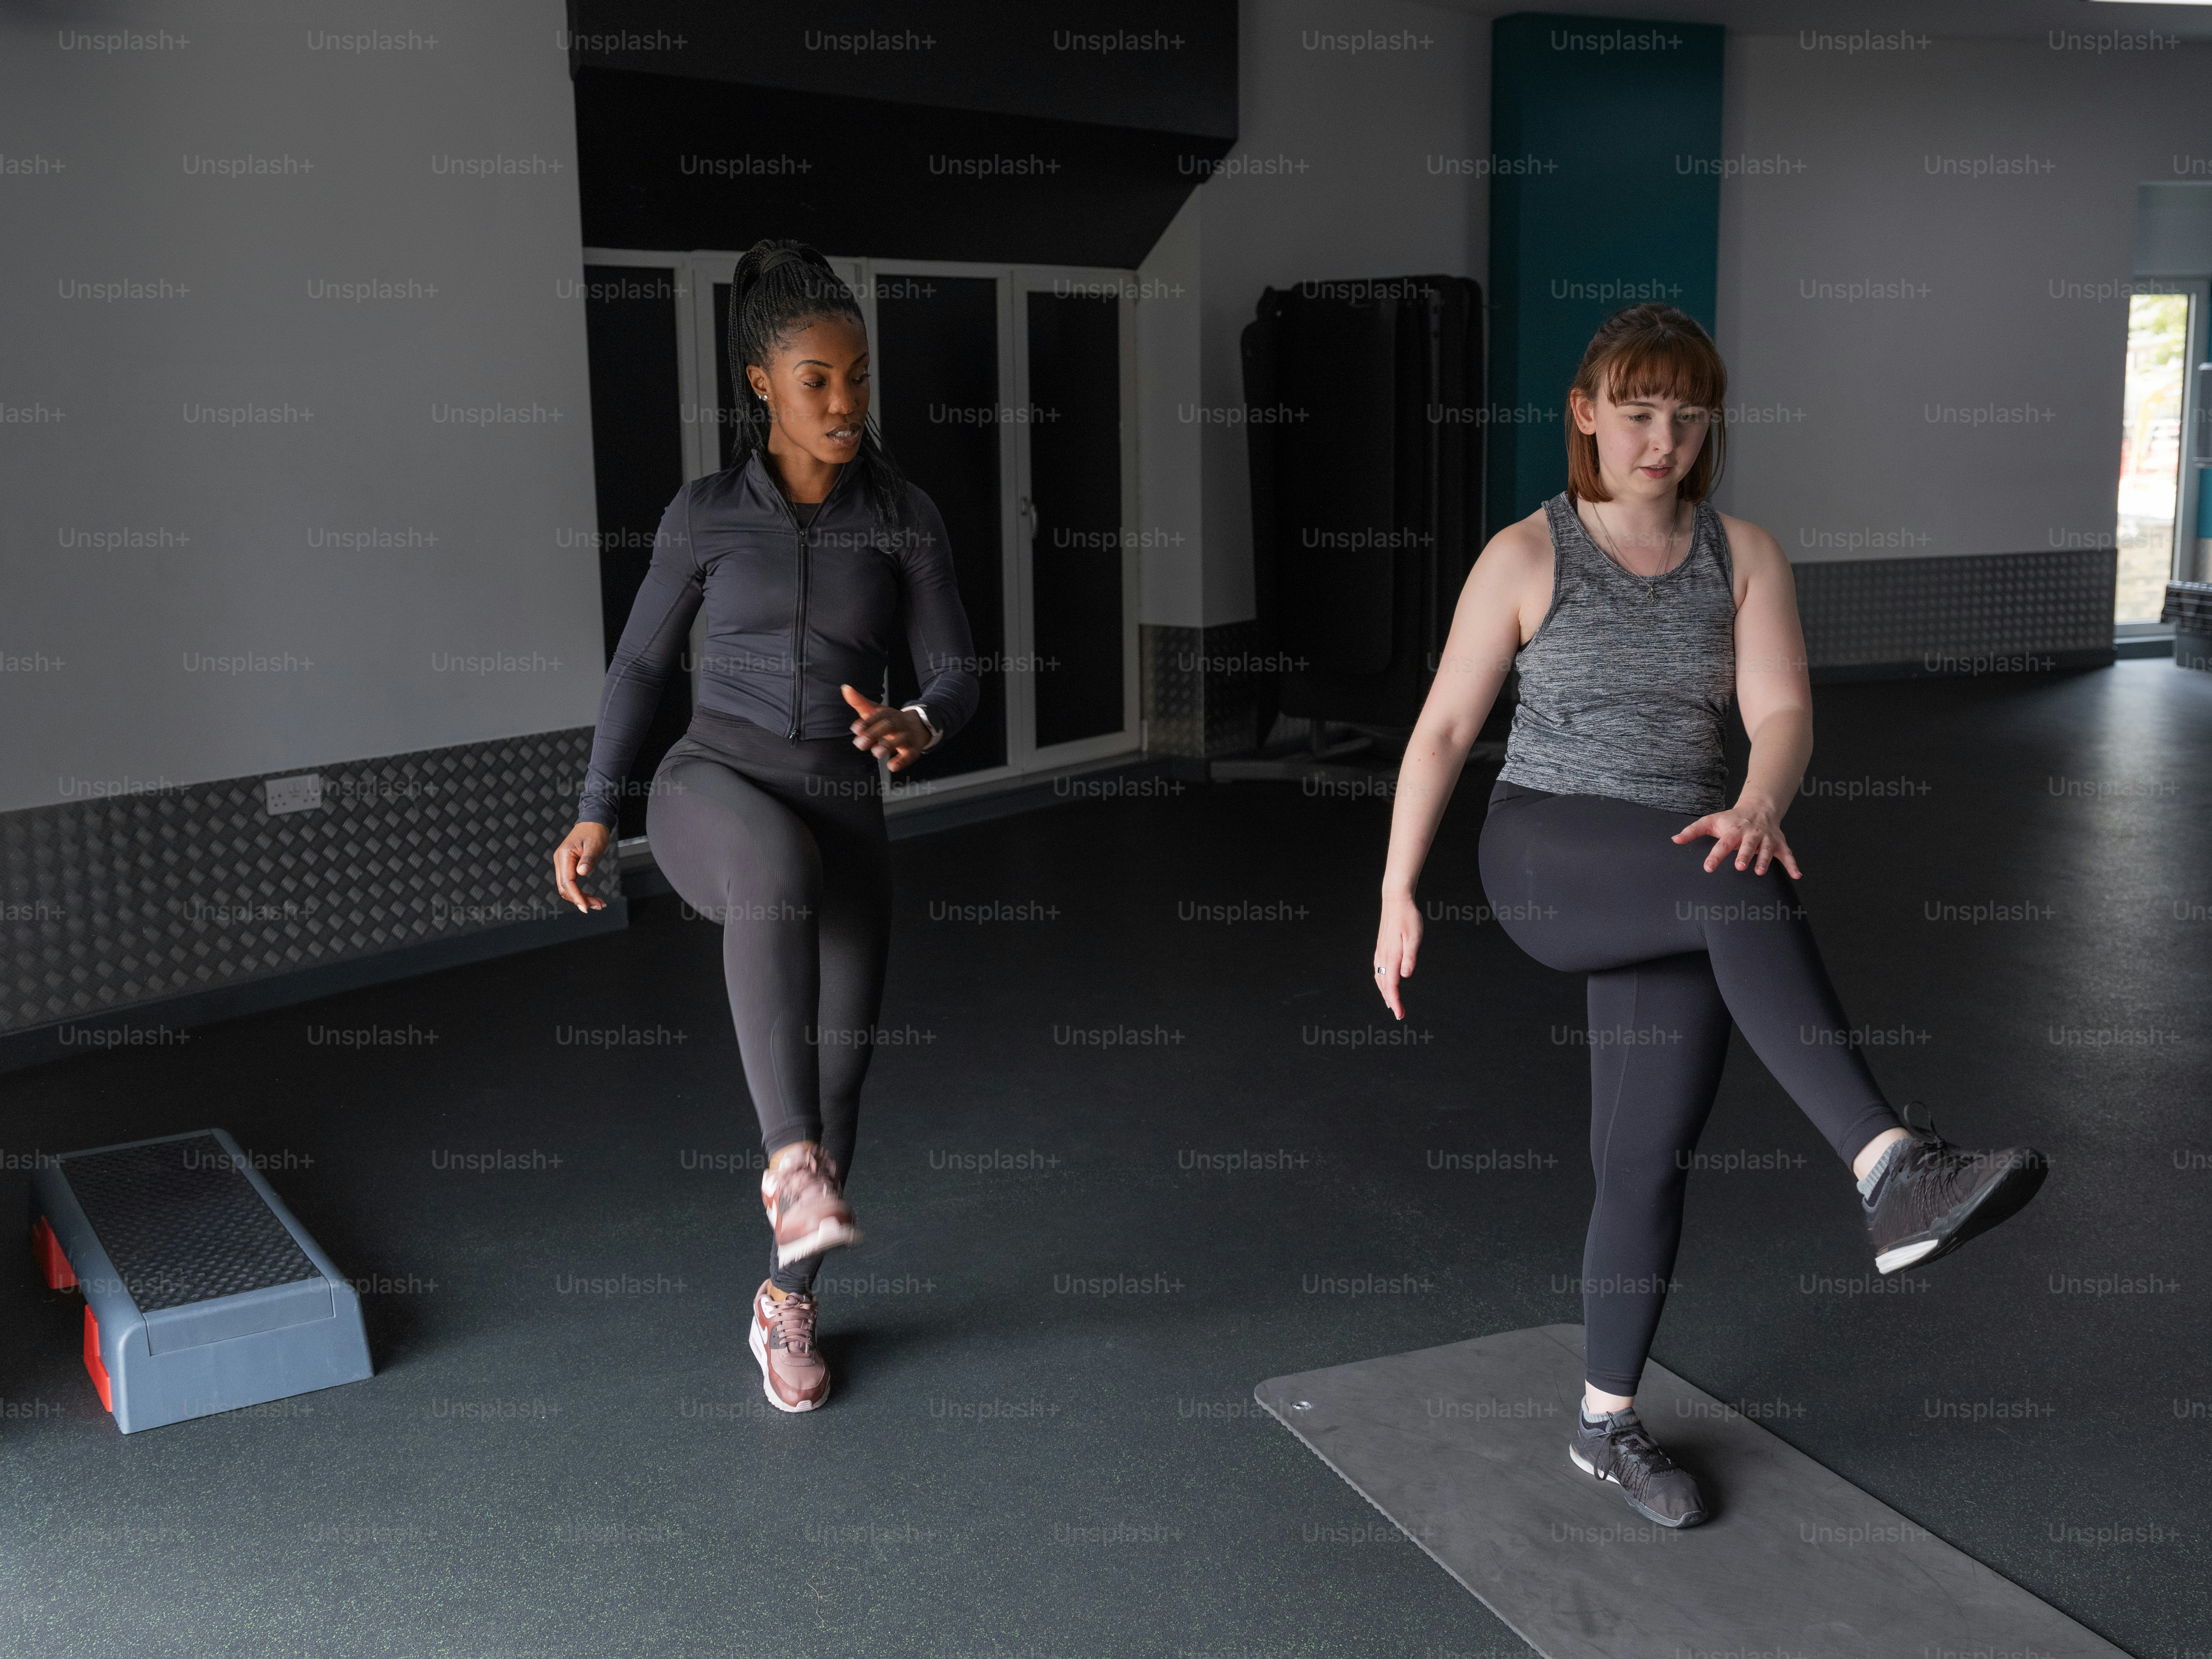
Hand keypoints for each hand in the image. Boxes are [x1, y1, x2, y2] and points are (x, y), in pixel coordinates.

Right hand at [553, 820, 611, 912]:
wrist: (593, 821)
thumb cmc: (595, 831)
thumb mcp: (594, 844)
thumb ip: (588, 859)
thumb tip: (581, 873)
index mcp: (564, 855)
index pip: (567, 882)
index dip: (576, 896)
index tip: (586, 907)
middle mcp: (560, 861)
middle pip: (565, 888)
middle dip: (580, 900)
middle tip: (598, 906)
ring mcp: (563, 864)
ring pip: (567, 888)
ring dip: (580, 898)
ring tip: (598, 904)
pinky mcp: (568, 866)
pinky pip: (571, 883)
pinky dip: (580, 892)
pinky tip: (591, 898)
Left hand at [841, 683, 931, 771]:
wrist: (917, 725)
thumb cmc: (889, 720)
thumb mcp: (876, 711)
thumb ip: (860, 702)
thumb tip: (845, 688)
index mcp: (888, 714)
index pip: (878, 715)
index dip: (867, 722)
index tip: (855, 729)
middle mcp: (898, 723)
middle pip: (888, 726)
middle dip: (874, 734)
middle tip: (859, 744)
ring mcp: (907, 736)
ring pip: (900, 739)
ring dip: (888, 746)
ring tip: (876, 753)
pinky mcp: (913, 749)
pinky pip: (910, 755)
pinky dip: (902, 761)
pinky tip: (892, 767)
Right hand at [1373, 888, 1423, 1019]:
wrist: (1396, 901)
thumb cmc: (1408, 918)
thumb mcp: (1414, 938)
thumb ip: (1410, 957)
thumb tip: (1405, 975)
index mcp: (1391, 956)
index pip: (1391, 985)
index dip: (1395, 1001)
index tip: (1400, 1014)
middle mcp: (1383, 957)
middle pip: (1383, 985)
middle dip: (1390, 1001)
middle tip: (1399, 1014)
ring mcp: (1380, 952)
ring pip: (1379, 978)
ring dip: (1385, 992)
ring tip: (1392, 1003)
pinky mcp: (1381, 948)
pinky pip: (1378, 970)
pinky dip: (1381, 981)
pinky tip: (1385, 982)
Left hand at [1673, 802, 1801, 877]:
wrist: (1759, 807)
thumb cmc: (1731, 818)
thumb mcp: (1711, 821)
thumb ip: (1692, 831)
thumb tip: (1674, 839)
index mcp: (1733, 831)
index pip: (1722, 844)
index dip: (1715, 855)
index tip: (1708, 867)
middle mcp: (1750, 834)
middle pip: (1747, 845)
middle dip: (1744, 855)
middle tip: (1740, 866)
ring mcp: (1766, 839)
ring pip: (1766, 850)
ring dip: (1764, 860)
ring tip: (1759, 871)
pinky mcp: (1778, 844)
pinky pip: (1787, 854)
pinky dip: (1793, 864)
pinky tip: (1797, 875)